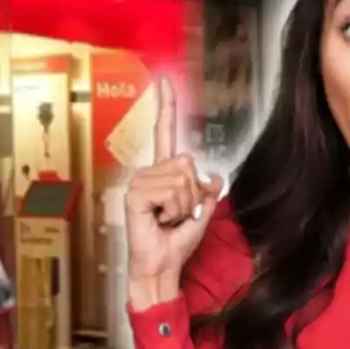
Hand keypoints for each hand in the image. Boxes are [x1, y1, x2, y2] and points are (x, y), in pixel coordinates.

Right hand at [124, 77, 223, 289]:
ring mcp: (138, 183)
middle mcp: (148, 173)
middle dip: (192, 192)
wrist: (162, 266)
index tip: (164, 81)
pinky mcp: (134, 195)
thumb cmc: (176, 242)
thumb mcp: (202, 214)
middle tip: (178, 214)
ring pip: (181, 179)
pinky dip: (173, 211)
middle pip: (186, 162)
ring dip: (184, 205)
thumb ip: (209, 193)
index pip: (164, 133)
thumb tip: (215, 177)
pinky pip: (170, 192)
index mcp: (162, 173)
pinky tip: (159, 221)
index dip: (166, 107)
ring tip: (168, 219)